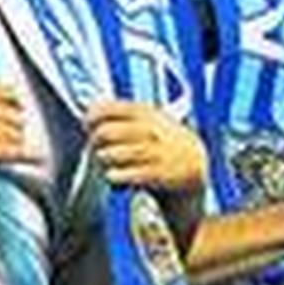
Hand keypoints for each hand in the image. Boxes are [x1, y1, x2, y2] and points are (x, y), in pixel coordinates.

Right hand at [0, 84, 41, 179]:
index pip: (8, 90)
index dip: (16, 101)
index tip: (19, 105)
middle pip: (18, 116)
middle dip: (17, 125)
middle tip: (15, 133)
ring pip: (18, 134)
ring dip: (18, 141)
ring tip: (19, 147)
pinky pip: (18, 151)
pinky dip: (30, 155)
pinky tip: (36, 157)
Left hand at [86, 99, 207, 191]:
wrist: (194, 168)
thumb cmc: (165, 144)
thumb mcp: (152, 120)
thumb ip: (126, 115)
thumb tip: (91, 111)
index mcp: (147, 113)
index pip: (109, 108)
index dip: (92, 117)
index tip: (88, 125)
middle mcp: (150, 130)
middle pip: (105, 132)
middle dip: (95, 142)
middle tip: (97, 148)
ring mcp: (154, 152)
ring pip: (111, 154)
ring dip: (104, 160)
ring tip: (108, 163)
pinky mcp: (157, 174)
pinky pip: (123, 175)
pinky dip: (115, 176)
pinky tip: (116, 176)